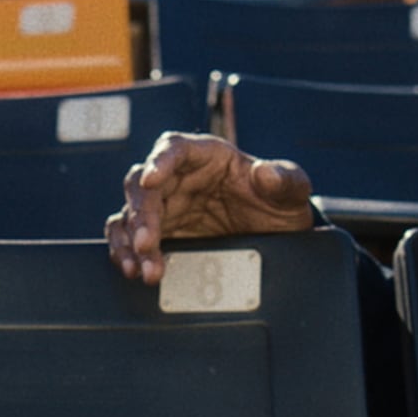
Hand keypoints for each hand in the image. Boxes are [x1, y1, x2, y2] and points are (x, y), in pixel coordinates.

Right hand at [105, 132, 316, 284]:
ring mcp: (168, 206)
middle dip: (141, 215)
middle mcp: (180, 177)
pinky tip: (132, 269)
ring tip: (141, 268)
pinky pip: (129, 235)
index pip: (175, 147)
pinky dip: (125, 250)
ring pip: (132, 213)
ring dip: (130, 239)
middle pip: (144, 185)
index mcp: (209, 156)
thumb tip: (266, 172)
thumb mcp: (292, 193)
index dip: (159, 161)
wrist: (278, 241)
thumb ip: (286, 180)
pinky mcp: (161, 232)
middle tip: (147, 245)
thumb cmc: (280, 206)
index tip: (150, 180)